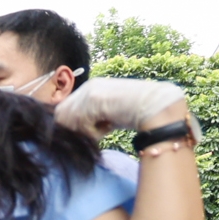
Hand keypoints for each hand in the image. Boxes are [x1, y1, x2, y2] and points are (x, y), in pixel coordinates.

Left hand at [55, 77, 191, 139]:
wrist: (157, 105)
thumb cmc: (136, 113)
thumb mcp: (108, 112)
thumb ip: (90, 116)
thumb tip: (72, 130)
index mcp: (91, 88)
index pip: (64, 109)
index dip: (71, 125)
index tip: (91, 131)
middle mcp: (87, 87)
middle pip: (61, 116)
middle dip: (74, 129)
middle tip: (98, 130)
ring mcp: (89, 92)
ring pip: (69, 122)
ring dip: (85, 131)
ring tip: (105, 128)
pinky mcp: (93, 100)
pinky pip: (81, 125)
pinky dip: (94, 132)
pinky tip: (110, 126)